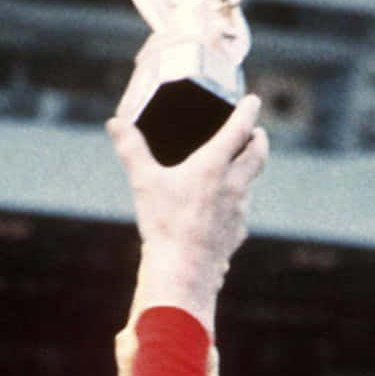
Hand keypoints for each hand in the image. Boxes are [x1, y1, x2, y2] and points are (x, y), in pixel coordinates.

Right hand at [110, 93, 267, 331]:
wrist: (184, 274)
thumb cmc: (165, 226)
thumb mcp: (144, 183)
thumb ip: (131, 150)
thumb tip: (115, 124)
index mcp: (214, 167)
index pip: (239, 130)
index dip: (248, 112)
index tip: (254, 101)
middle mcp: (233, 186)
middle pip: (257, 156)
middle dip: (258, 141)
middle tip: (256, 134)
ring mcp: (238, 213)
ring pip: (249, 185)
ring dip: (246, 173)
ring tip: (234, 170)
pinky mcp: (235, 235)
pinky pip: (239, 214)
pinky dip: (234, 204)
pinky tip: (221, 211)